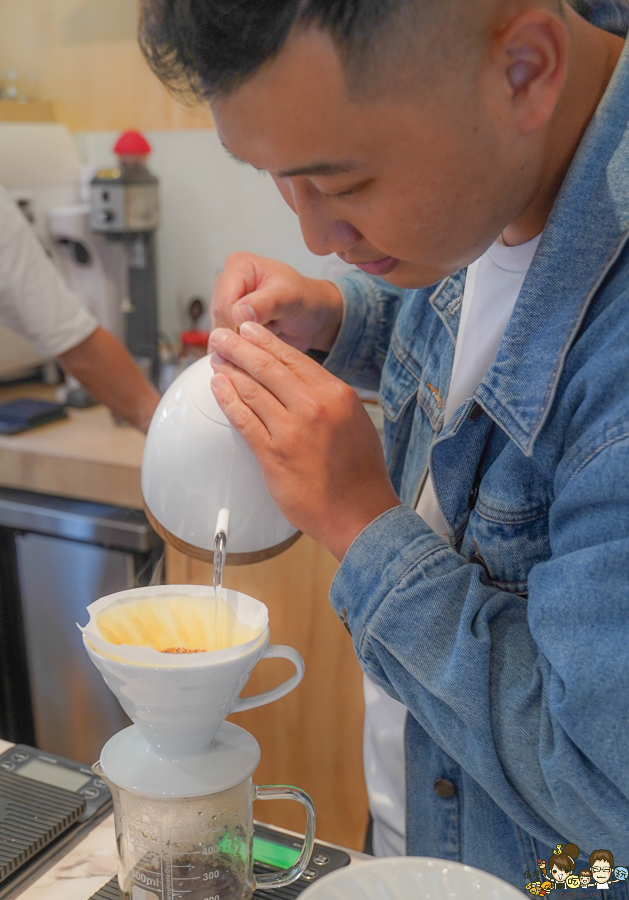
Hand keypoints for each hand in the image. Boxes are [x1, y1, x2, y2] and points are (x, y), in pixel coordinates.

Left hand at [209, 322, 400, 560]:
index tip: (248, 329)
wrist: (360, 513)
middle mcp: (313, 406)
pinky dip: (227, 400)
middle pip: (267, 367)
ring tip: (215, 360)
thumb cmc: (360, 473)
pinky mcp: (272, 455)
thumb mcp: (355, 420)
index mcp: (335, 394)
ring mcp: (291, 430)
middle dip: (238, 347)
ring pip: (251, 389)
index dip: (265, 340)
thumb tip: (302, 382)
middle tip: (221, 336)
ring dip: (229, 370)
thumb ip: (329, 398)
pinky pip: (243, 420)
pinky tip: (218, 388)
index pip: (293, 357)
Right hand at [211, 252, 343, 352]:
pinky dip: (237, 349)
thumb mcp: (290, 298)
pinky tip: (254, 351)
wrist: (312, 315)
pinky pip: (224, 340)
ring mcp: (225, 301)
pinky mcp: (227, 319)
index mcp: (239, 265)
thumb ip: (266, 303)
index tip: (253, 338)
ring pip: (219, 332)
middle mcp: (227, 281)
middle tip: (261, 345)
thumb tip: (239, 312)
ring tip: (261, 344)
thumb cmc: (304, 300)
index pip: (224, 302)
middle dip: (237, 337)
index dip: (235, 325)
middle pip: (218, 318)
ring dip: (238, 344)